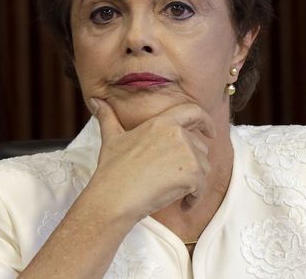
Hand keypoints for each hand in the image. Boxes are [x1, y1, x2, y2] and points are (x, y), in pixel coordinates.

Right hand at [85, 97, 215, 221]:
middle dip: (193, 163)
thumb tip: (95, 101)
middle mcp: (177, 133)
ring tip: (174, 191)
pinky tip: (182, 204)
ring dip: (193, 181)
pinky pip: (202, 187)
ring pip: (203, 167)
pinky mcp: (192, 173)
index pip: (192, 111)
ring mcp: (186, 153)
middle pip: (200, 146)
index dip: (205, 120)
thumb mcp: (111, 138)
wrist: (114, 197)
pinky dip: (194, 198)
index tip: (210, 132)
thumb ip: (107, 117)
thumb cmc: (112, 169)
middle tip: (174, 178)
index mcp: (161, 122)